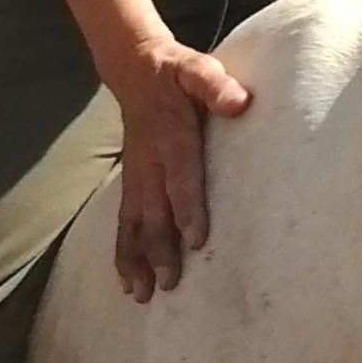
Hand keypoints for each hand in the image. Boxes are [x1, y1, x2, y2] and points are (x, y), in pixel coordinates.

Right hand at [30, 0, 253, 305]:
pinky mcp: (130, 184)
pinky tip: (126, 283)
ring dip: (136, 260)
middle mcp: (149, 163)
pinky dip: (122, 253)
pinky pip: (122, 223)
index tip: (196, 239)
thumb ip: (215, 83)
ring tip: (141, 294)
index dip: (188, 208)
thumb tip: (239, 101)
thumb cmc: (176, 73)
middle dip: (160, 248)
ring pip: (133, 224)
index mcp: (171, 138)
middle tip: (169, 283)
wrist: (135, 70)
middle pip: (154, 211)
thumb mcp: (197, 68)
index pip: (181, 178)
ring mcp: (135, 177)